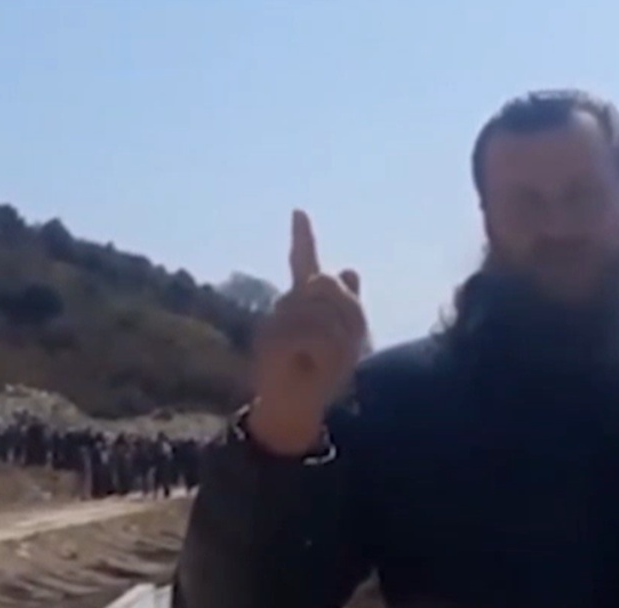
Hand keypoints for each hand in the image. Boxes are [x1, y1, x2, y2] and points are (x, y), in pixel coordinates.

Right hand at [247, 210, 367, 455]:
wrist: (299, 408)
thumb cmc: (323, 374)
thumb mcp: (347, 338)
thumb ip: (346, 305)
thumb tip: (349, 270)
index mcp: (305, 301)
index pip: (303, 261)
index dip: (303, 237)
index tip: (298, 210)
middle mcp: (285, 306)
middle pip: (326, 284)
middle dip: (346, 311)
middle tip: (343, 346)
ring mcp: (274, 321)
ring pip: (322, 312)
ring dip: (338, 341)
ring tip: (325, 361)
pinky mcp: (270, 341)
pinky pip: (311, 336)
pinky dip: (324, 354)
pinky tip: (313, 366)